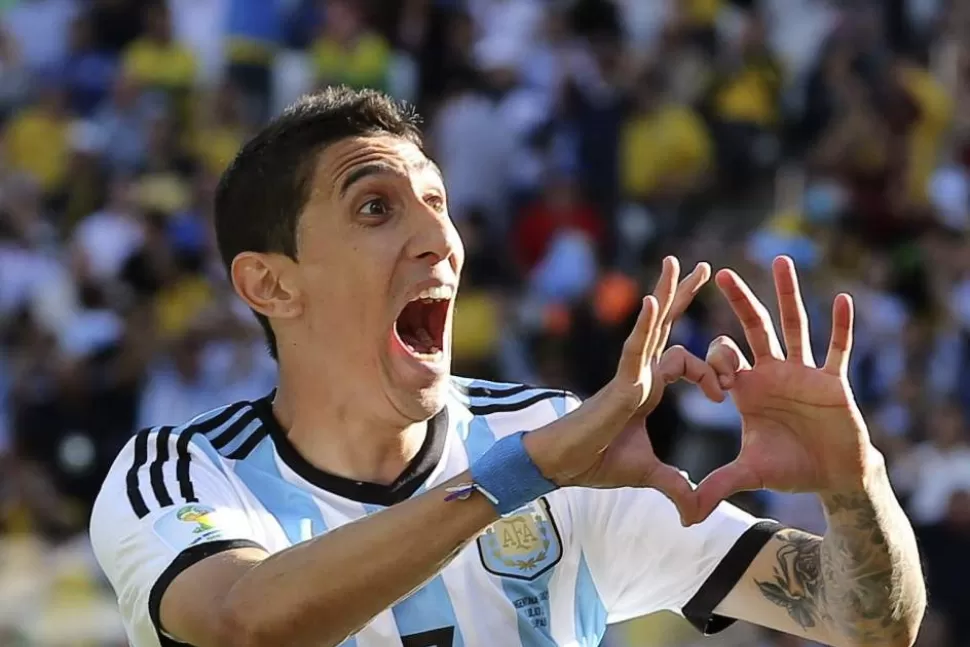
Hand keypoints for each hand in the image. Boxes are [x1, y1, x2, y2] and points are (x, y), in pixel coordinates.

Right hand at [526, 257, 725, 523]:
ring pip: (651, 327)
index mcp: (647, 387)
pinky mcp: (620, 383)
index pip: (685, 361)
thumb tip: (697, 513)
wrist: (561, 467)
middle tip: (703, 267)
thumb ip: (675, 486)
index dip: (709, 371)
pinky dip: (645, 326)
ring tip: (678, 263)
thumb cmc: (596, 462)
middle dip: (684, 296)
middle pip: (666, 327)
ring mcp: (629, 375)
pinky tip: (654, 301)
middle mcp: (639, 373)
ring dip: (666, 294)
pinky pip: (635, 349)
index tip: (724, 394)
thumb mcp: (649, 473)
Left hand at [692, 256, 876, 522]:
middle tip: (721, 272)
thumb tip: (684, 516)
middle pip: (754, 328)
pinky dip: (841, 327)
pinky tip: (842, 299)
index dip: (713, 361)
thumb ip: (716, 486)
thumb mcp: (748, 474)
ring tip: (781, 261)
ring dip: (788, 295)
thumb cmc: (790, 468)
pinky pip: (838, 349)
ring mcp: (804, 373)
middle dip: (739, 300)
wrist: (832, 478)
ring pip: (795, 325)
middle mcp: (773, 372)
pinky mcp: (833, 382)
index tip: (716, 386)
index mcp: (747, 387)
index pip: (722, 357)